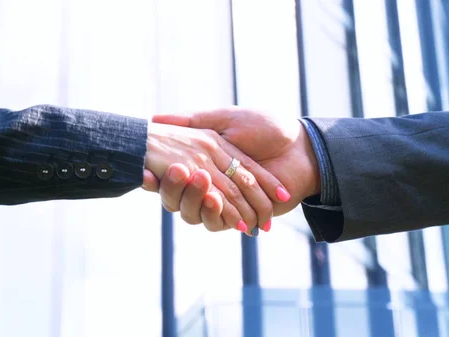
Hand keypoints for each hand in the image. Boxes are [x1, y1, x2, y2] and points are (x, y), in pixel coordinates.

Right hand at [150, 107, 320, 226]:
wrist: (300, 146)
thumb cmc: (267, 127)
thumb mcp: (225, 117)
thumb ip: (192, 120)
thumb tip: (155, 119)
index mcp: (205, 159)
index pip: (178, 171)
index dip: (166, 172)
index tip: (148, 171)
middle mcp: (211, 182)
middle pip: (181, 194)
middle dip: (175, 186)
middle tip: (175, 170)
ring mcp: (224, 202)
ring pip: (194, 211)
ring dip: (194, 200)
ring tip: (199, 183)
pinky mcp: (239, 216)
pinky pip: (217, 221)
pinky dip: (216, 214)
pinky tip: (214, 201)